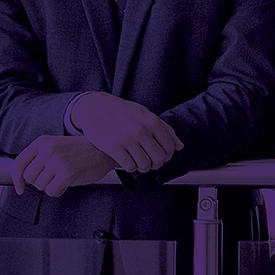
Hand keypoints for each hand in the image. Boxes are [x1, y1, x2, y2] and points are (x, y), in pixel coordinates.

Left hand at [11, 135, 118, 196]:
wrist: (103, 150)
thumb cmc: (81, 151)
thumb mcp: (56, 145)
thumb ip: (40, 156)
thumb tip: (24, 177)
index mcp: (42, 142)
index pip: (19, 162)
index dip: (17, 178)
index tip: (19, 188)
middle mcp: (47, 150)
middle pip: (29, 177)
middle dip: (40, 181)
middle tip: (54, 176)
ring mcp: (57, 161)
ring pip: (40, 186)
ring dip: (51, 185)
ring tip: (64, 176)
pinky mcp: (67, 173)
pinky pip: (52, 191)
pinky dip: (59, 191)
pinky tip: (68, 182)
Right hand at [67, 91, 182, 172]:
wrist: (95, 107)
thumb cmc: (122, 111)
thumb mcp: (145, 114)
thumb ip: (164, 129)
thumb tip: (179, 146)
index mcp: (151, 120)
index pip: (170, 147)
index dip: (167, 155)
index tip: (160, 155)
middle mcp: (141, 130)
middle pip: (159, 158)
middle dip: (156, 164)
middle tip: (150, 162)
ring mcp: (127, 139)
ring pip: (145, 165)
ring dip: (143, 167)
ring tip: (138, 162)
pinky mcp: (113, 147)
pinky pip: (129, 166)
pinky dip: (131, 167)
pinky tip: (127, 161)